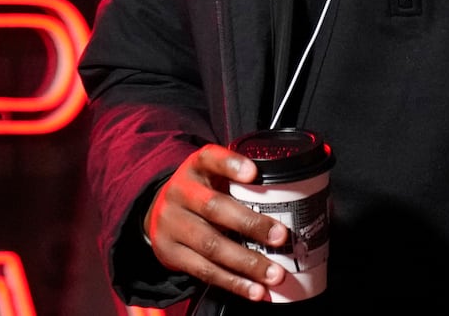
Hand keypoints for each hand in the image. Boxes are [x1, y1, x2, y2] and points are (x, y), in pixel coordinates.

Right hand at [146, 144, 289, 301]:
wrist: (156, 213)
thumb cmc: (200, 192)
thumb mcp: (212, 176)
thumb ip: (239, 181)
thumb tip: (291, 198)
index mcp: (195, 167)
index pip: (210, 158)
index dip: (231, 164)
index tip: (254, 172)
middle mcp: (180, 192)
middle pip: (214, 208)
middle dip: (250, 224)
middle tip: (280, 236)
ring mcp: (172, 224)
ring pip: (211, 245)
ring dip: (246, 263)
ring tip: (274, 273)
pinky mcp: (171, 254)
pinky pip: (204, 271)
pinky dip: (233, 283)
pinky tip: (254, 290)